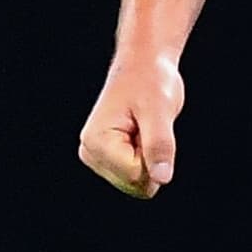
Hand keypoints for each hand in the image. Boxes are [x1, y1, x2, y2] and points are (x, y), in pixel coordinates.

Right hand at [78, 49, 185, 197]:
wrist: (144, 65)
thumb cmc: (150, 81)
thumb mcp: (159, 110)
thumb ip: (159, 145)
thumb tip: (162, 178)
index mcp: (96, 141)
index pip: (136, 176)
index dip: (153, 156)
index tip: (148, 125)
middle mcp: (90, 152)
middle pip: (135, 185)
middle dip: (150, 159)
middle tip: (147, 127)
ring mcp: (96, 157)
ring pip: (136, 184)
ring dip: (148, 158)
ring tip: (143, 129)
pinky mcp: (106, 158)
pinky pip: (136, 177)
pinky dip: (145, 158)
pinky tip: (139, 134)